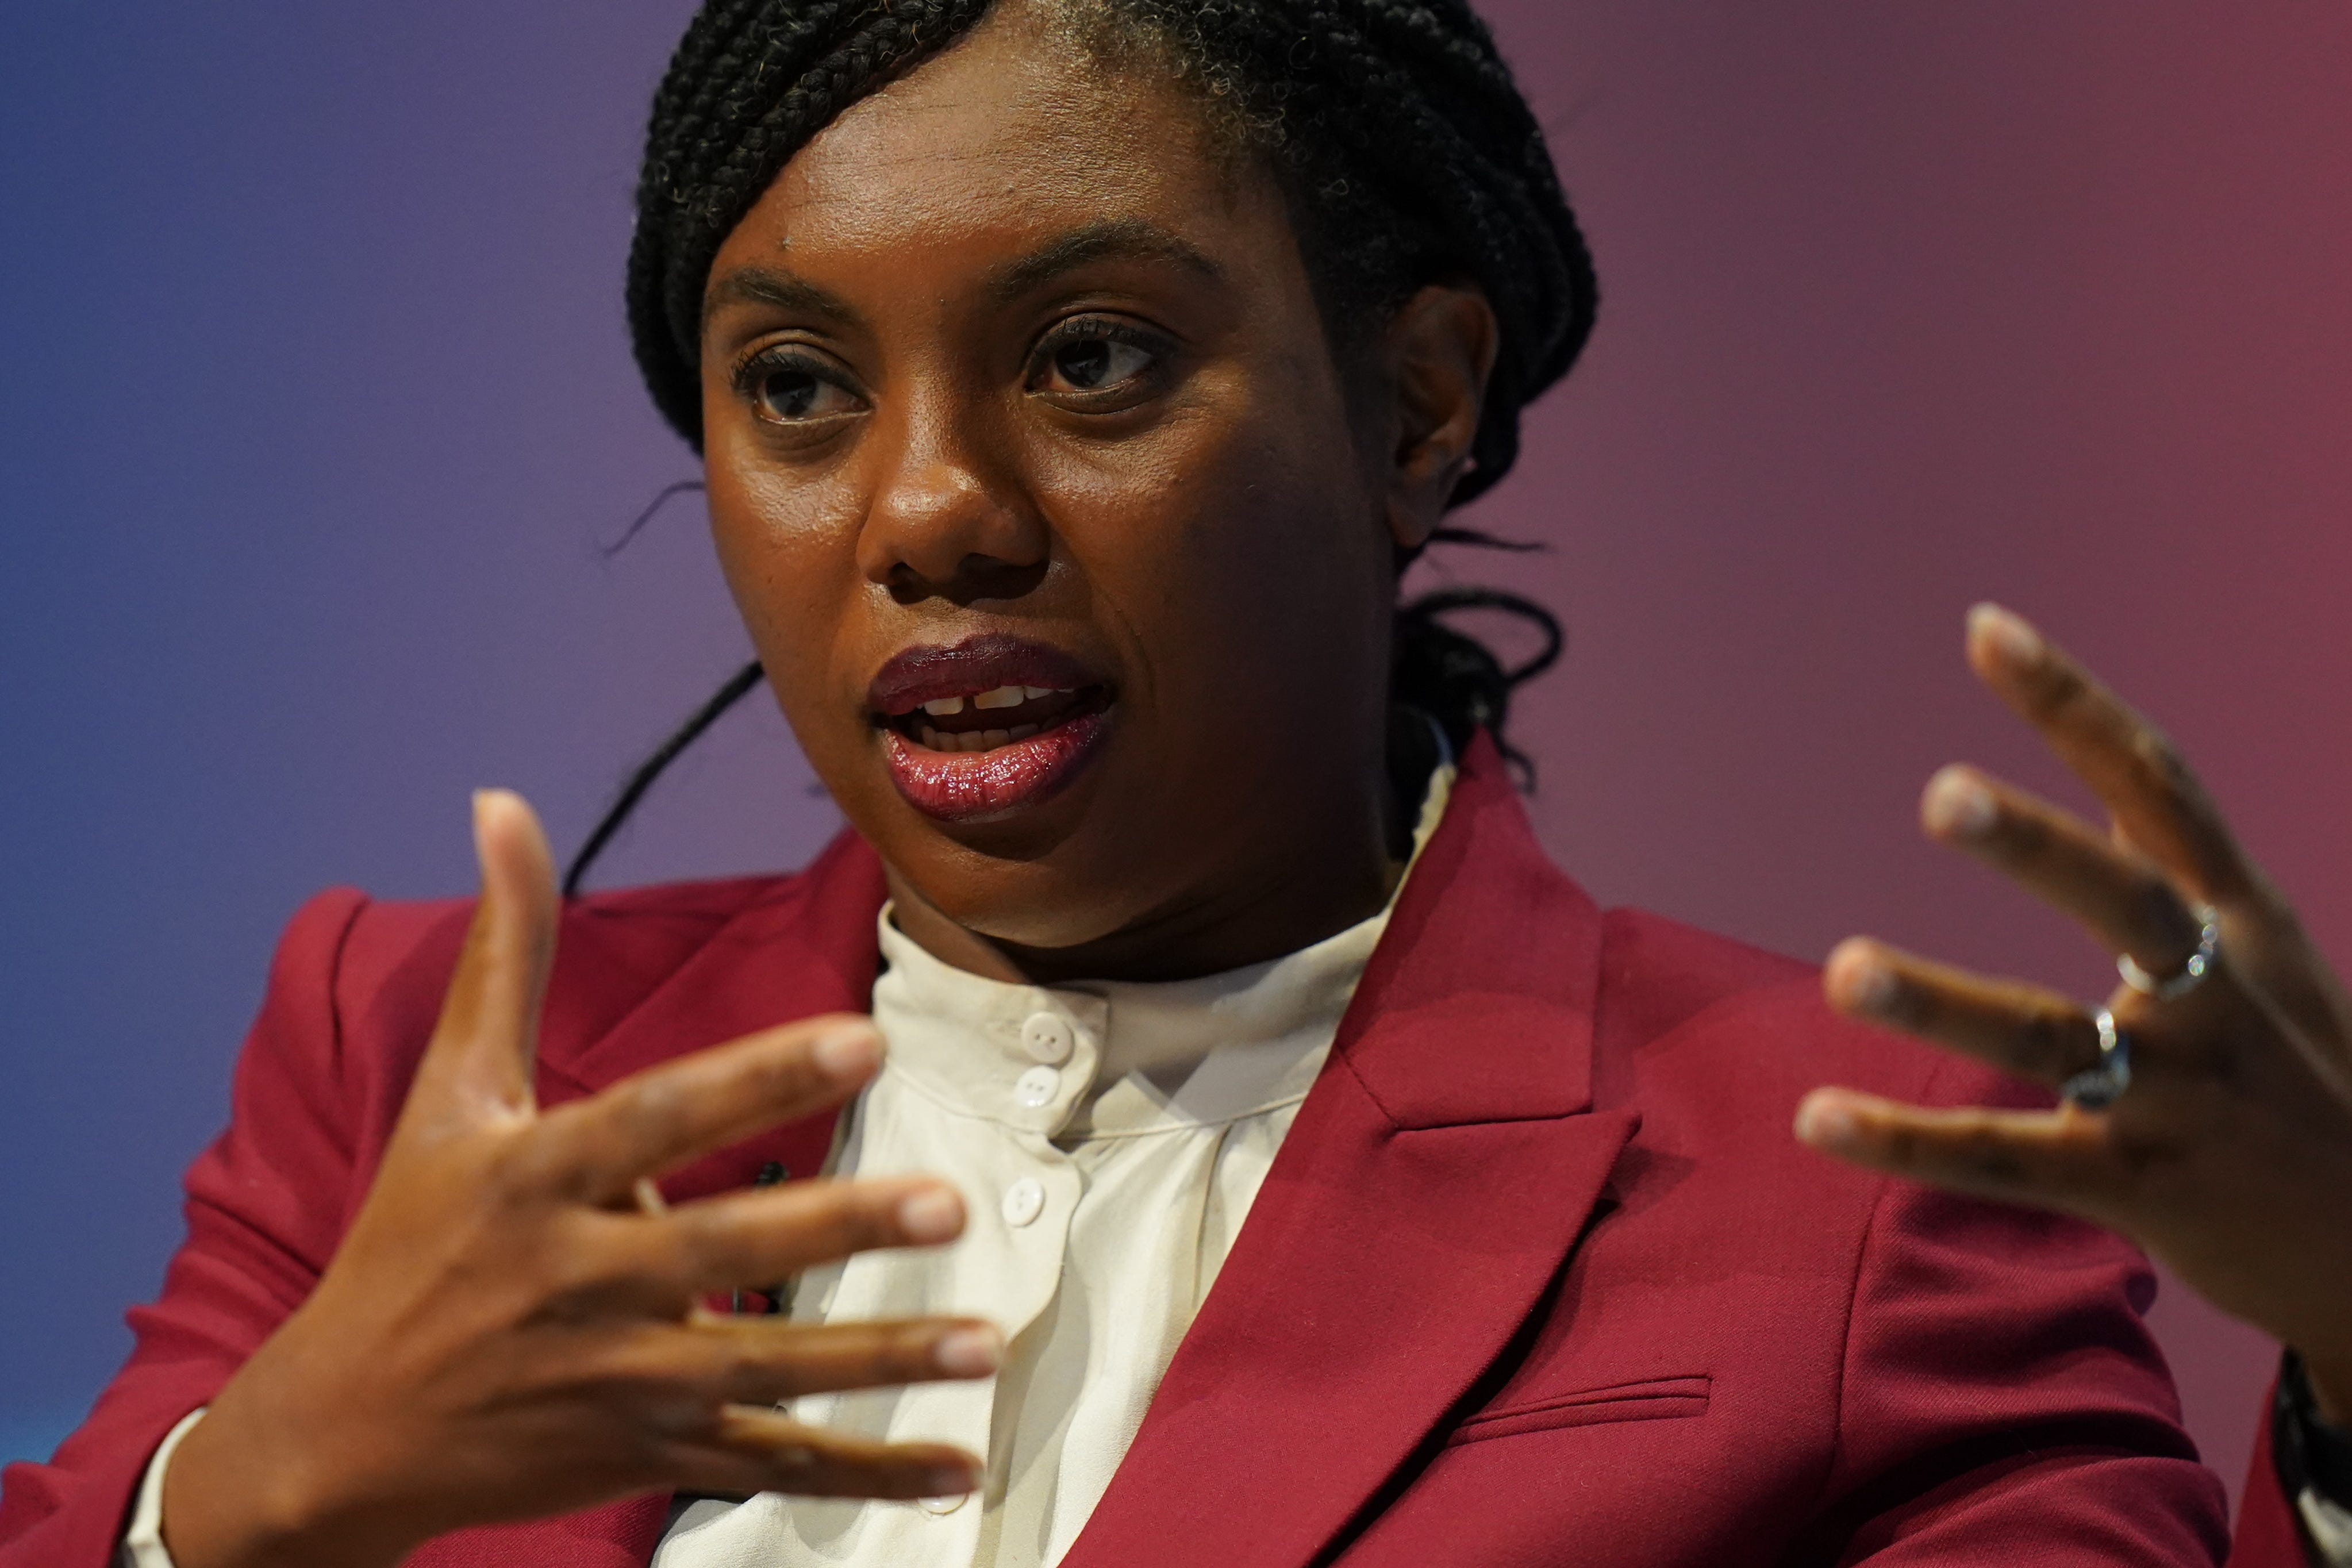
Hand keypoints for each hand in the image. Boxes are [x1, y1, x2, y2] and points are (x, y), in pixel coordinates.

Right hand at [163, 791, 997, 1567]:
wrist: (337, 1429)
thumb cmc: (407, 1239)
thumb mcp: (449, 1092)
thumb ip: (505, 951)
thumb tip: (502, 802)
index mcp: (534, 1178)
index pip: (659, 1117)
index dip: (758, 1077)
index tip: (864, 1037)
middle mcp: (575, 1279)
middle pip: (720, 1252)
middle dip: (833, 1230)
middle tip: (949, 1201)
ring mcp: (613, 1379)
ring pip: (762, 1370)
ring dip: (879, 1359)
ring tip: (985, 1341)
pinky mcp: (640, 1452)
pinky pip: (766, 1467)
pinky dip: (863, 1473)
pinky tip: (955, 1468)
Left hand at [1795, 605, 2351, 1426]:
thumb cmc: (2308, 1081)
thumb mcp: (2271, 959)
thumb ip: (2185, 873)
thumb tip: (2119, 764)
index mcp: (2245, 922)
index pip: (2158, 785)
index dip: (2073, 705)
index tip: (1985, 628)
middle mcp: (2216, 995)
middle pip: (2122, 900)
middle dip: (2037, 846)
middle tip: (1939, 793)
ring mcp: (2180, 1096)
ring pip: (2047, 1035)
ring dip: (1940, 999)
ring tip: (1842, 968)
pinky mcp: (2141, 1188)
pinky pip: (2006, 1161)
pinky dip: (1907, 1141)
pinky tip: (1815, 1118)